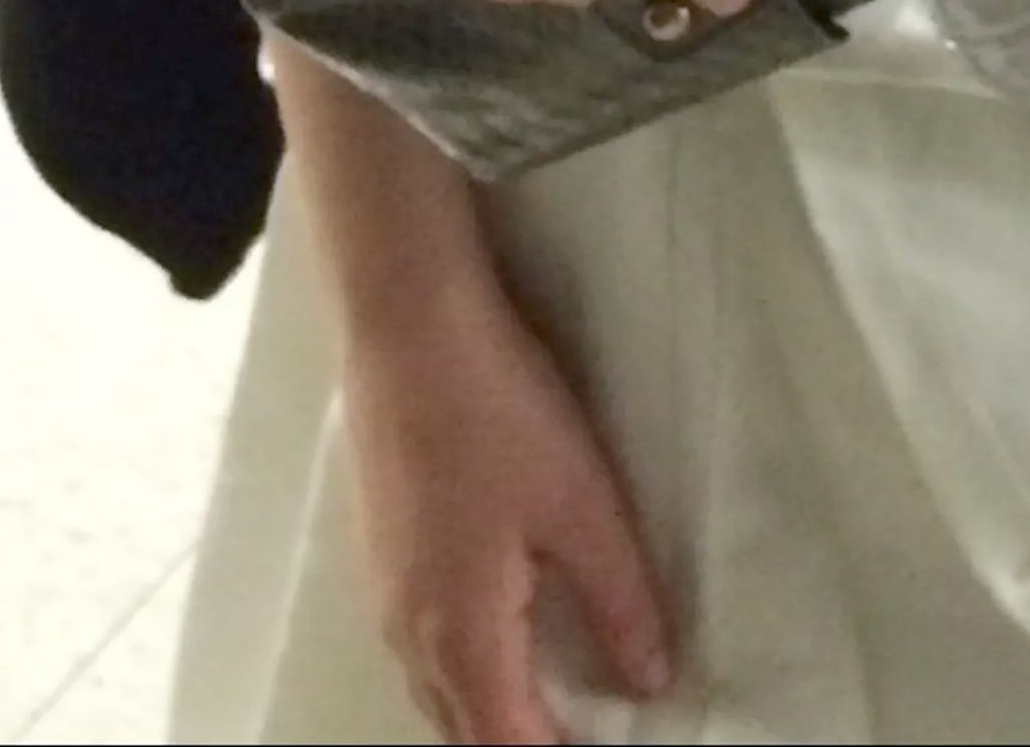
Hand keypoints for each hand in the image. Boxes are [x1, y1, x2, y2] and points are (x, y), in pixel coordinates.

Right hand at [338, 269, 677, 746]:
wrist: (404, 325)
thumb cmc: (497, 412)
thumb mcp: (580, 505)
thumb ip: (619, 602)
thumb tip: (650, 681)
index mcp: (461, 636)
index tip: (607, 744)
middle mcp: (409, 634)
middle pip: (464, 732)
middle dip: (521, 742)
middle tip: (584, 728)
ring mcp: (383, 594)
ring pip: (436, 692)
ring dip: (489, 711)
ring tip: (550, 699)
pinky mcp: (378, 553)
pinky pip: (420, 648)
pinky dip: (462, 669)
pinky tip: (500, 632)